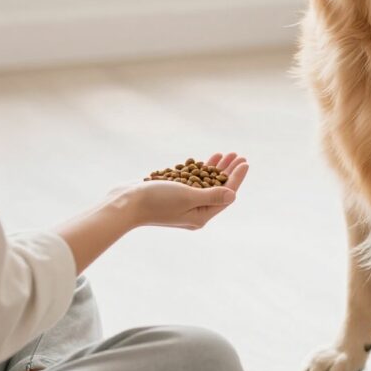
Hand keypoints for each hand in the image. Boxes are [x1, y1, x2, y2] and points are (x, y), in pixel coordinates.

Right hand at [134, 153, 248, 230]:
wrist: (125, 204)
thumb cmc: (156, 201)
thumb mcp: (188, 197)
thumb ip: (211, 195)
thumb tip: (233, 194)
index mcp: (200, 216)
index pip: (225, 195)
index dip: (236, 178)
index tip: (245, 162)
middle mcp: (193, 212)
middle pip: (217, 189)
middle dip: (228, 171)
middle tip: (238, 155)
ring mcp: (181, 204)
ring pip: (205, 183)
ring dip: (216, 168)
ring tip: (226, 154)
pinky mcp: (171, 195)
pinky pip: (191, 182)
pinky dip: (199, 170)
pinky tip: (205, 161)